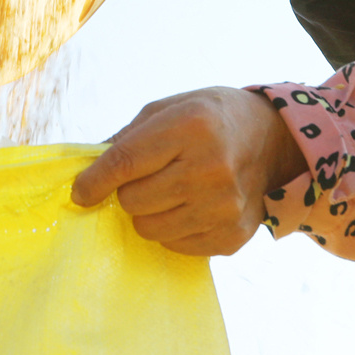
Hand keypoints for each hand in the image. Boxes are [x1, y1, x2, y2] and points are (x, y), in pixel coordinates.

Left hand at [69, 88, 305, 255]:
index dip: (94, 181)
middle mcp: (210, 168)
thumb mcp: (170, 108)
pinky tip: (191, 206)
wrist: (275, 141)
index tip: (79, 193)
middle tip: (147, 178)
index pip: (125, 163)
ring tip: (170, 192)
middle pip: (133, 201)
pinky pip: (174, 245)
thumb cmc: (210, 119)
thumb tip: (88, 173)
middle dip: (128, 191)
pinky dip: (172, 229)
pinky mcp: (232, 236)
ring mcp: (224, 207)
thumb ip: (128, 138)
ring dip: (148, 213)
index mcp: (191, 127)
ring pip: (149, 228)